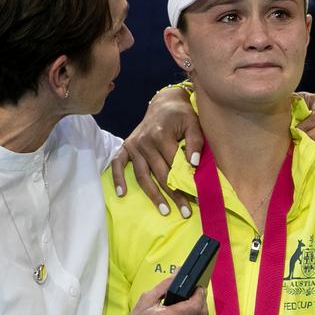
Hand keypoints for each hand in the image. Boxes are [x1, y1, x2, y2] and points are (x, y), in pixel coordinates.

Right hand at [111, 87, 200, 217]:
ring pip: (143, 175)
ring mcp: (133, 145)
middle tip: (185, 211)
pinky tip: (122, 193)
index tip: (196, 198)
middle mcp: (144, 141)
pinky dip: (118, 178)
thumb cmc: (182, 115)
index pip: (175, 165)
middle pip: (161, 174)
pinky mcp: (126, 146)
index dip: (186, 182)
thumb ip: (195, 143)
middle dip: (174, 194)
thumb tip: (194, 164)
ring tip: (164, 210)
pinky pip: (118, 164)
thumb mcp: (193, 123)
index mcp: (161, 135)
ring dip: (153, 195)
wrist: (165, 103)